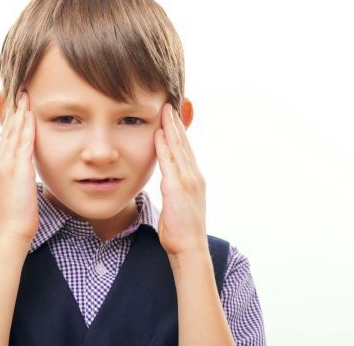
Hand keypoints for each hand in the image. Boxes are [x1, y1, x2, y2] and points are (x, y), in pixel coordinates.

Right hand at [0, 91, 38, 245]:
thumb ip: (7, 178)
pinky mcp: (16, 169)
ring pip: (12, 133)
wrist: (10, 231)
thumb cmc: (13, 217)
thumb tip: (10, 172)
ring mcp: (4, 165)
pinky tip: (30, 115)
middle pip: (4, 131)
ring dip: (19, 113)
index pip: (2, 138)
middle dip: (12, 110)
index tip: (13, 106)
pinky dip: (25, 127)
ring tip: (25, 96)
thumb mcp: (6, 193)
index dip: (8, 121)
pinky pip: (22, 143)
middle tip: (18, 91)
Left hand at [154, 103, 207, 256]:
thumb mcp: (179, 205)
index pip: (186, 150)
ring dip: (171, 128)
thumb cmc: (181, 231)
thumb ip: (175, 189)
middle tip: (170, 104)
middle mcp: (194, 176)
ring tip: (165, 110)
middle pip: (184, 144)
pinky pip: (169, 162)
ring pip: (178, 148)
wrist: (190, 249)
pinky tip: (159, 133)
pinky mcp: (178, 188)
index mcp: (194, 179)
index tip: (173, 117)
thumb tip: (168, 182)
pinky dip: (164, 146)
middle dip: (176, 123)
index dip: (180, 132)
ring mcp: (188, 181)